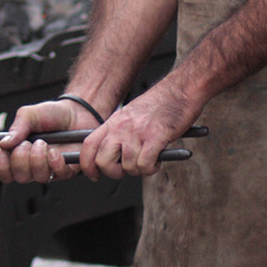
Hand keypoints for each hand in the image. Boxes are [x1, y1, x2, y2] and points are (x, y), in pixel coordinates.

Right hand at [0, 99, 92, 183]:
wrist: (76, 113)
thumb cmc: (52, 114)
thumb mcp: (29, 114)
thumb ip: (16, 128)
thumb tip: (3, 143)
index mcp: (18, 153)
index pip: (3, 171)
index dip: (1, 164)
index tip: (4, 151)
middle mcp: (32, 164)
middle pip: (20, 177)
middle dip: (21, 158)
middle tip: (28, 143)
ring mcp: (49, 169)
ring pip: (38, 177)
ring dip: (39, 159)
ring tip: (43, 143)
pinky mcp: (66, 170)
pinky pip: (58, 174)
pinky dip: (55, 162)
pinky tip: (55, 151)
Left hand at [79, 78, 198, 179]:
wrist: (180, 91)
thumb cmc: (159, 104)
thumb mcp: (130, 115)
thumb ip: (119, 133)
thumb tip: (113, 156)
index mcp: (113, 122)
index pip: (89, 145)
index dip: (87, 165)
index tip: (93, 174)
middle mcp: (121, 127)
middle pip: (103, 161)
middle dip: (115, 172)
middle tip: (127, 169)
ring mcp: (136, 132)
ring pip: (127, 167)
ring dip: (139, 170)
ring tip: (149, 158)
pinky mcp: (155, 138)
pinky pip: (145, 165)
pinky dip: (151, 168)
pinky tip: (157, 159)